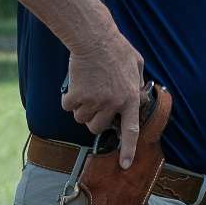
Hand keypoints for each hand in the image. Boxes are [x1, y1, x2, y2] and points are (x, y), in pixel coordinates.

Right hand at [62, 31, 145, 167]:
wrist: (95, 39)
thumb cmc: (117, 48)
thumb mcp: (136, 65)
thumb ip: (136, 84)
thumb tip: (137, 96)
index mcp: (130, 99)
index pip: (130, 131)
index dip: (128, 149)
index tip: (124, 165)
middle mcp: (113, 104)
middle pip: (97, 128)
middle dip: (94, 119)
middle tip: (94, 103)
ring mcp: (94, 101)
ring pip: (81, 119)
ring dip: (80, 108)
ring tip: (86, 87)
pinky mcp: (77, 96)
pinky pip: (67, 107)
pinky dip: (68, 99)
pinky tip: (75, 84)